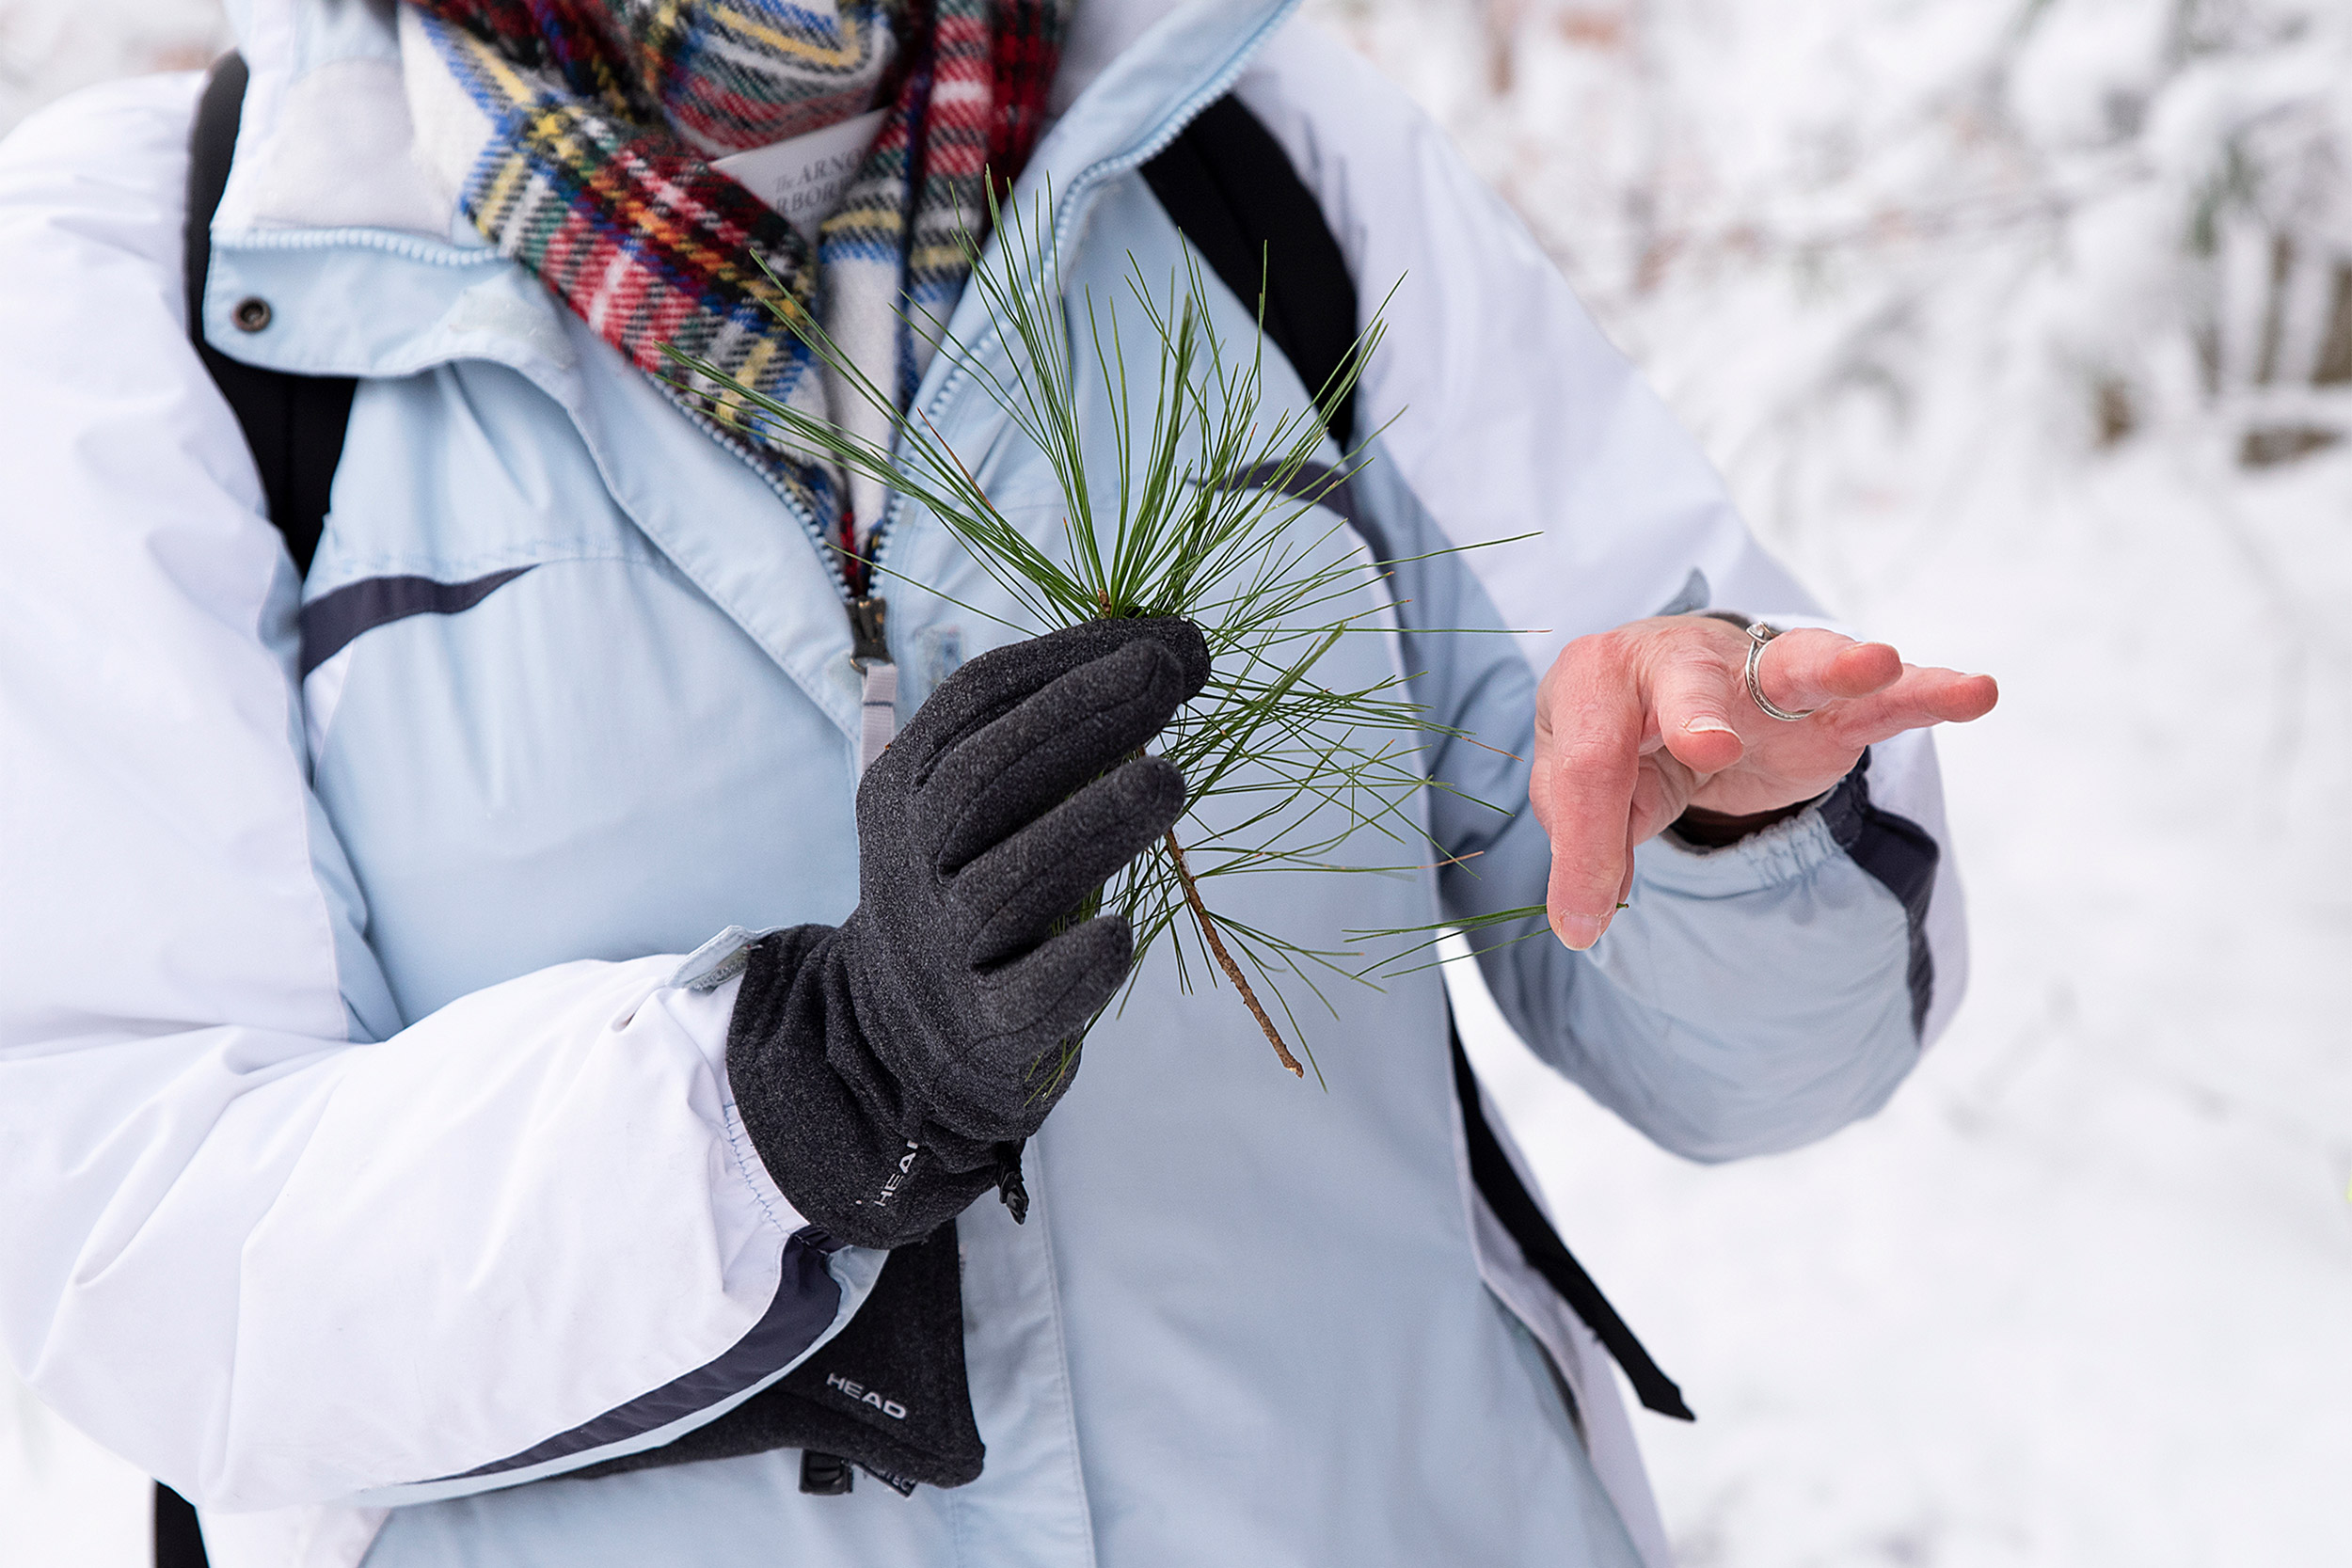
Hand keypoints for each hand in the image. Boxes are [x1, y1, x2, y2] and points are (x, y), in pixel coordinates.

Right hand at [726, 617, 1208, 1247]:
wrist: (905, 1039)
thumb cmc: (977, 889)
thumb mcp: (983, 806)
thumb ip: (1053, 738)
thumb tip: (1177, 653)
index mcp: (904, 789)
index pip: (975, 701)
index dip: (1070, 659)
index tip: (1166, 641)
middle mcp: (908, 863)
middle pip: (982, 780)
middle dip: (1076, 717)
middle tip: (1165, 678)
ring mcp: (941, 950)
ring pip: (1005, 885)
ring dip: (1089, 825)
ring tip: (1171, 780)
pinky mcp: (982, 1030)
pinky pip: (1025, 1000)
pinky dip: (1072, 969)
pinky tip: (1121, 934)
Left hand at [1529, 616, 1996, 949]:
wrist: (1662, 684)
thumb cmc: (1615, 735)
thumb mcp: (1578, 788)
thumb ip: (1586, 842)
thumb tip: (1583, 921)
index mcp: (1601, 681)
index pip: (1590, 764)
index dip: (1588, 844)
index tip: (1583, 918)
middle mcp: (1681, 661)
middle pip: (1687, 688)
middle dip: (1697, 716)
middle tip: (1707, 745)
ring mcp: (1762, 679)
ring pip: (1800, 667)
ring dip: (1840, 666)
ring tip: (1882, 663)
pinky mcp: (1827, 710)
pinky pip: (1880, 703)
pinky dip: (1927, 696)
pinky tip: (1974, 692)